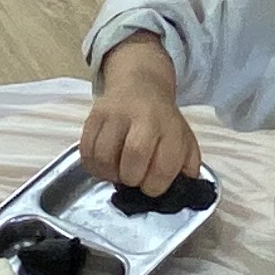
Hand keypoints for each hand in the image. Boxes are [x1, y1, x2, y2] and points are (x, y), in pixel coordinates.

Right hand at [81, 39, 198, 196]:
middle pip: (134, 156)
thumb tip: (184, 190)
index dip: (155, 186)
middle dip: (131, 179)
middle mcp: (145, 117)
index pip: (164, 166)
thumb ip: (188, 166)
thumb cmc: (163, 121)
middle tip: (132, 179)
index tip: (151, 187)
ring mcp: (117, 114)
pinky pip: (86, 149)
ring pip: (104, 155)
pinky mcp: (95, 115)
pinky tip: (103, 166)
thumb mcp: (185, 140)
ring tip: (117, 173)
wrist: (140, 84)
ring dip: (109, 174)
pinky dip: (92, 165)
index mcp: (171, 128)